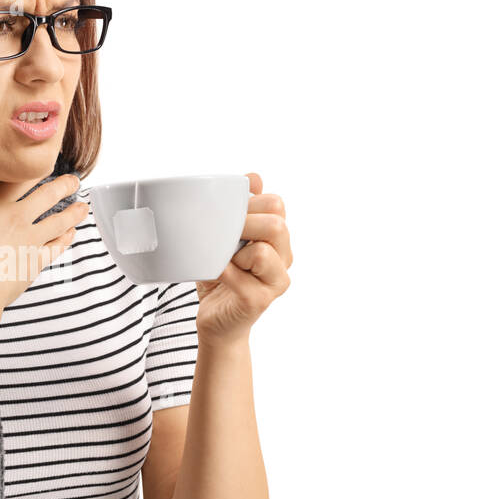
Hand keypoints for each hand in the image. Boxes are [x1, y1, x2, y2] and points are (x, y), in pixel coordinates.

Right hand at [0, 148, 87, 317]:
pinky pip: (57, 246)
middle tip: (75, 180)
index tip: (49, 158)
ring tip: (84, 205)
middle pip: (49, 195)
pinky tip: (71, 234)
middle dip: (65, 185)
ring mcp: (31, 241)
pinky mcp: (35, 262)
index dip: (38, 166)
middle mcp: (19, 218)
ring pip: (60, 220)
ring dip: (74, 211)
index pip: (24, 177)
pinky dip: (67, 238)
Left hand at [194, 172, 291, 344]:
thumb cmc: (220, 275)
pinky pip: (240, 275)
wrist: (214, 320)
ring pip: (263, 250)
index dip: (249, 202)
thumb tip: (254, 177)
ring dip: (234, 251)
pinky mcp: (259, 300)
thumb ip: (240, 209)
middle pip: (276, 224)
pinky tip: (214, 273)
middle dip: (243, 223)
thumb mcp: (226, 237)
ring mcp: (275, 281)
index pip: (275, 204)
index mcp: (278, 238)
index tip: (227, 213)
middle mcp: (284, 257)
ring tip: (223, 259)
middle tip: (221, 235)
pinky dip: (222, 270)